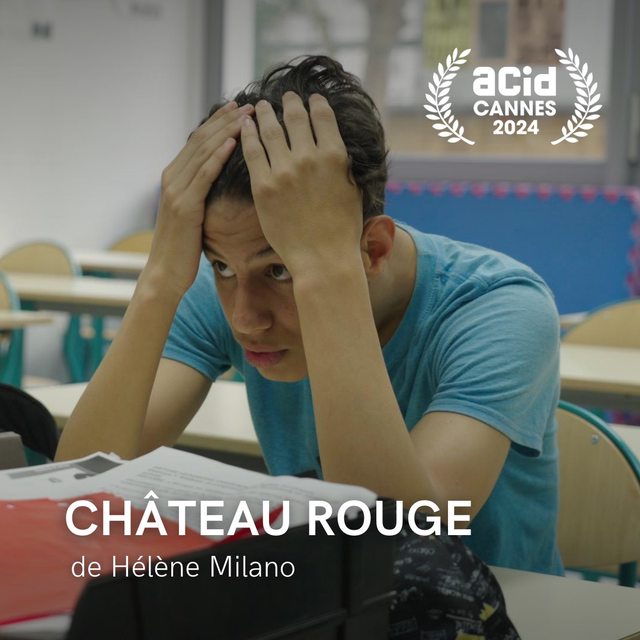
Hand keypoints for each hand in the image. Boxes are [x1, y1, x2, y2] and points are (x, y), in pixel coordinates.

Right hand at [144, 101, 253, 297]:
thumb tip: (221, 181)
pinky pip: (203, 175)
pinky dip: (218, 157)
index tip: (238, 108)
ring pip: (203, 153)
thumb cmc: (184, 248)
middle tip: (246, 104)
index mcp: (174, 178)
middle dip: (224, 120)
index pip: (198, 142)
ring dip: (225, 132)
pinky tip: (233, 143)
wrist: (166, 274)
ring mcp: (176, 191)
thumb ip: (201, 193)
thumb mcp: (193, 214)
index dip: (218, 123)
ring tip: (245, 116)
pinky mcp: (184, 206)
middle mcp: (172, 178)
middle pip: (201, 140)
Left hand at [240, 92, 362, 277]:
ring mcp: (284, 171)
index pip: (323, 116)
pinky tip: (246, 126)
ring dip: (266, 113)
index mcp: (335, 156)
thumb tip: (337, 147)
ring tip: (260, 106)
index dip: (316, 103)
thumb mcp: (352, 189)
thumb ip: (343, 164)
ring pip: (271, 130)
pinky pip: (252, 152)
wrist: (323, 258)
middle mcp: (309, 157)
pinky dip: (248, 134)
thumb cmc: (342, 229)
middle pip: (296, 118)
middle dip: (291, 103)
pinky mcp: (263, 186)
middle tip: (286, 96)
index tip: (311, 98)